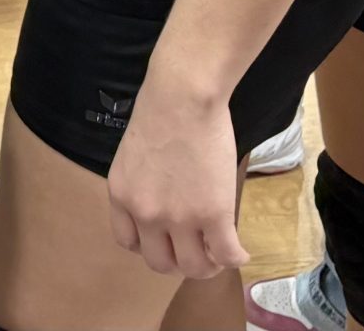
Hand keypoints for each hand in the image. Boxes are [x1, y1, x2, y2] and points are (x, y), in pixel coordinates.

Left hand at [105, 79, 248, 278]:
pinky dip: (236, 258)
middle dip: (178, 260)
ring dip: (208, 265)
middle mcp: (145, 213)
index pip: (128, 242)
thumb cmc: (160, 112)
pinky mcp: (212, 215)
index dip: (150, 245)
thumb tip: (160, 197)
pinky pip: (226, 255)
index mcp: (121, 196)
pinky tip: (241, 251)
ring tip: (219, 253)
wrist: (182, 98)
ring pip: (193, 267)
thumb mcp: (132, 155)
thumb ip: (140, 183)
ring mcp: (178, 218)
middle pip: (160, 262)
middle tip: (196, 249)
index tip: (165, 239)